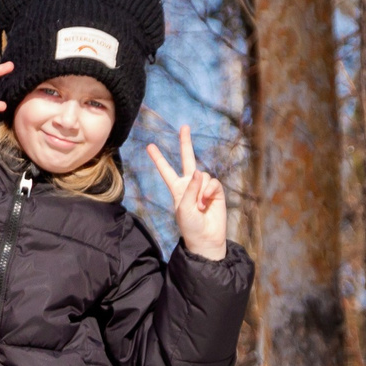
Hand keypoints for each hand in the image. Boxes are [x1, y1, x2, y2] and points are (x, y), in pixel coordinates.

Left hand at [147, 125, 227, 260]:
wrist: (206, 238)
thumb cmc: (190, 226)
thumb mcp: (183, 208)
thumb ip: (190, 189)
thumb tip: (200, 171)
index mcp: (177, 188)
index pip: (166, 170)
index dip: (158, 158)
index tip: (150, 146)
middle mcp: (190, 184)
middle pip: (188, 159)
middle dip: (186, 143)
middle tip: (184, 126)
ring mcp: (203, 186)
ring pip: (203, 175)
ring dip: (201, 190)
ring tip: (200, 206)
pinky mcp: (216, 191)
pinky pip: (213, 182)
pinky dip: (209, 191)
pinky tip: (207, 203)